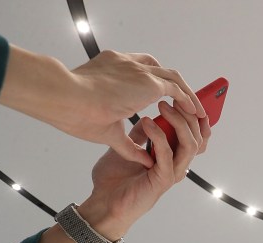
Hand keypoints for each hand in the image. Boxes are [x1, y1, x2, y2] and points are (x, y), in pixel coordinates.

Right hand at [0, 45, 204, 167]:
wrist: (65, 99)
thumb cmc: (73, 113)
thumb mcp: (108, 131)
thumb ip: (128, 143)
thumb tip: (143, 157)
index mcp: (111, 71)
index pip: (139, 73)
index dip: (153, 86)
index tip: (164, 102)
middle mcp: (126, 65)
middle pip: (160, 71)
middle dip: (175, 88)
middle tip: (188, 106)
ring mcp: (138, 71)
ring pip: (173, 79)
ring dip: (186, 95)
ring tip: (198, 112)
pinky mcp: (148, 83)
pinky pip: (177, 90)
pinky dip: (187, 100)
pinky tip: (195, 112)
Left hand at [77, 101, 210, 238]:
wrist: (103, 201)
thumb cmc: (115, 180)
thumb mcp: (128, 147)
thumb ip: (142, 135)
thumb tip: (149, 117)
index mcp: (173, 156)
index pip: (196, 133)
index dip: (196, 115)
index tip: (186, 94)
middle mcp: (178, 164)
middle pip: (199, 135)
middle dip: (191, 113)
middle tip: (175, 95)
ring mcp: (172, 172)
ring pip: (191, 143)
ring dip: (179, 122)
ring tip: (163, 106)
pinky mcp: (162, 179)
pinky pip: (168, 154)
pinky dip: (159, 136)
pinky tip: (147, 122)